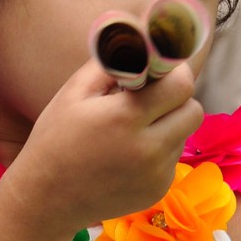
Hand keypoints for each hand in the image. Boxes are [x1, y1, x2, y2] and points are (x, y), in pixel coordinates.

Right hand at [6, 57, 201, 238]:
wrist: (46, 199)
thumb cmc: (55, 139)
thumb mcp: (74, 92)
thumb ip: (112, 63)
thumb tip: (142, 41)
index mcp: (126, 118)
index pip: (181, 84)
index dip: (175, 72)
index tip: (162, 70)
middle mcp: (148, 148)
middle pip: (194, 111)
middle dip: (178, 100)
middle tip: (153, 99)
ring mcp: (156, 174)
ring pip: (184, 135)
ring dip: (168, 125)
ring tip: (134, 130)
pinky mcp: (158, 190)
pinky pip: (172, 159)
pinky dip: (159, 151)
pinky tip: (129, 155)